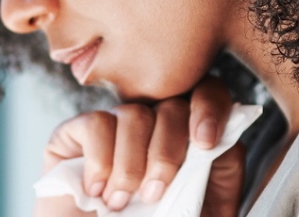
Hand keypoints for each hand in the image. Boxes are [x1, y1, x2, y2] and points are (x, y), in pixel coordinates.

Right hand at [36, 77, 245, 216]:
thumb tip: (224, 140)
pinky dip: (100, 161)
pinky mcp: (74, 133)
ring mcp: (112, 126)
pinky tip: (96, 191)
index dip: (210, 109)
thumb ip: (216, 170)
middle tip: (153, 194)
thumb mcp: (200, 208)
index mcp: (186, 137)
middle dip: (166, 153)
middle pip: (171, 107)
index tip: (205, 142)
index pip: (208, 94)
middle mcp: (151, 125)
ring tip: (120, 202)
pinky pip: (96, 124)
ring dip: (130, 165)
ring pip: (133, 114)